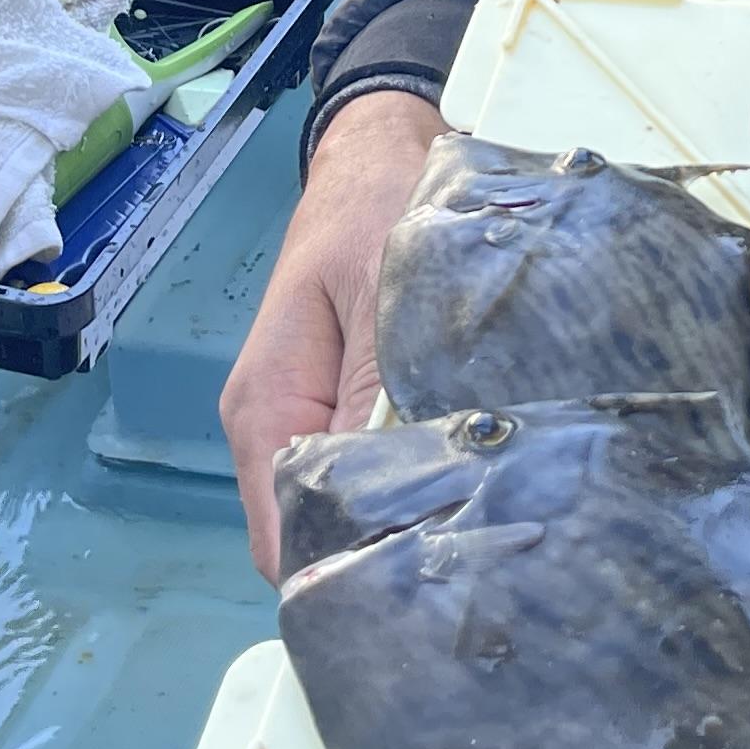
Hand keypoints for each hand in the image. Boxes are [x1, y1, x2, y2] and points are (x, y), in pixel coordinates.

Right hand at [221, 84, 441, 581]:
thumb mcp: (384, 294)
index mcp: (265, 409)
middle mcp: (274, 430)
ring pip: (342, 508)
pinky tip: (472, 489)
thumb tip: (385, 492)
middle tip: (474, 570)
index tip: (424, 595)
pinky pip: (366, 471)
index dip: (344, 579)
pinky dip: (412, 484)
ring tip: (484, 537)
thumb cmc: (379, 210)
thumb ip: (380, 392)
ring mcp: (307, 421)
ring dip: (402, 523)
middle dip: (380, 560)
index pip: (282, 541)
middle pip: (311, 538)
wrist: (379, 153)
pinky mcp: (342, 409)